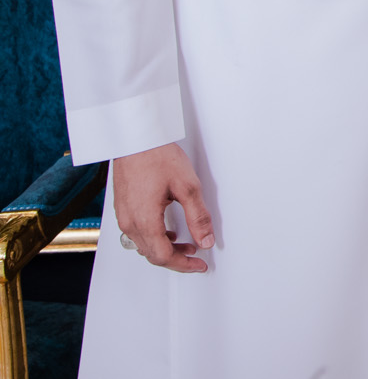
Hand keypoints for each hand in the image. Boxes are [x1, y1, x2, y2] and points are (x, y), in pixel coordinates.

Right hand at [111, 143, 214, 272]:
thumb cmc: (157, 157)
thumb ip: (198, 217)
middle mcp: (129, 223)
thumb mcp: (187, 187)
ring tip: (187, 243)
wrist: (135, 140)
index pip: (163, 256)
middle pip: (153, 254)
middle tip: (196, 256)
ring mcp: (124, 216)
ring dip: (166, 248)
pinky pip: (138, 233)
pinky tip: (169, 230)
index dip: (183, 265)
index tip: (199, 265)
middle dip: (176, 259)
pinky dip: (155, 238)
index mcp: (145, 221)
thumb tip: (206, 240)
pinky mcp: (123, 208)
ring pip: (144, 245)